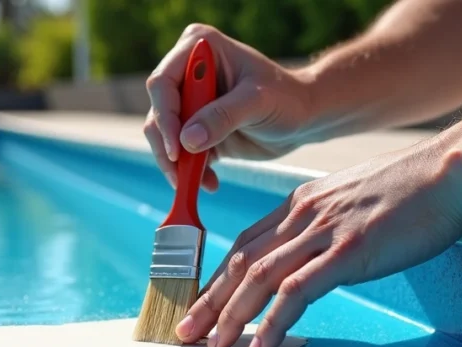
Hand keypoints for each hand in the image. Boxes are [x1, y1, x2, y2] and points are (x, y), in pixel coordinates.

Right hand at [144, 24, 314, 191]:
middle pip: (158, 112)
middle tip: (182, 175)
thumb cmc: (287, 98)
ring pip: (163, 136)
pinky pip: (178, 153)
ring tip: (201, 182)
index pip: (163, 83)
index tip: (177, 149)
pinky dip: (189, 172)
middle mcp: (187, 72)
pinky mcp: (194, 128)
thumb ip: (223, 117)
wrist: (303, 118)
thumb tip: (187, 141)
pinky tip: (209, 183)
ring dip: (177, 164)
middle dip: (167, 146)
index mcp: (199, 48)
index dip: (165, 117)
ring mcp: (189, 102)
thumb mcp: (258, 102)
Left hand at [173, 136, 461, 346]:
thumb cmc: (412, 190)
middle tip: (183, 332)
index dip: (216, 278)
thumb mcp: (353, 200)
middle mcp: (302, 215)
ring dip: (230, 316)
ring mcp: (324, 232)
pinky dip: (274, 322)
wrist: (452, 171)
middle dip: (207, 301)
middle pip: (239, 262)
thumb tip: (312, 254)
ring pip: (258, 277)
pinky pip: (298, 291)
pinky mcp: (349, 251)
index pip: (243, 244)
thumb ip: (325, 224)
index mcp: (300, 203)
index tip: (199, 305)